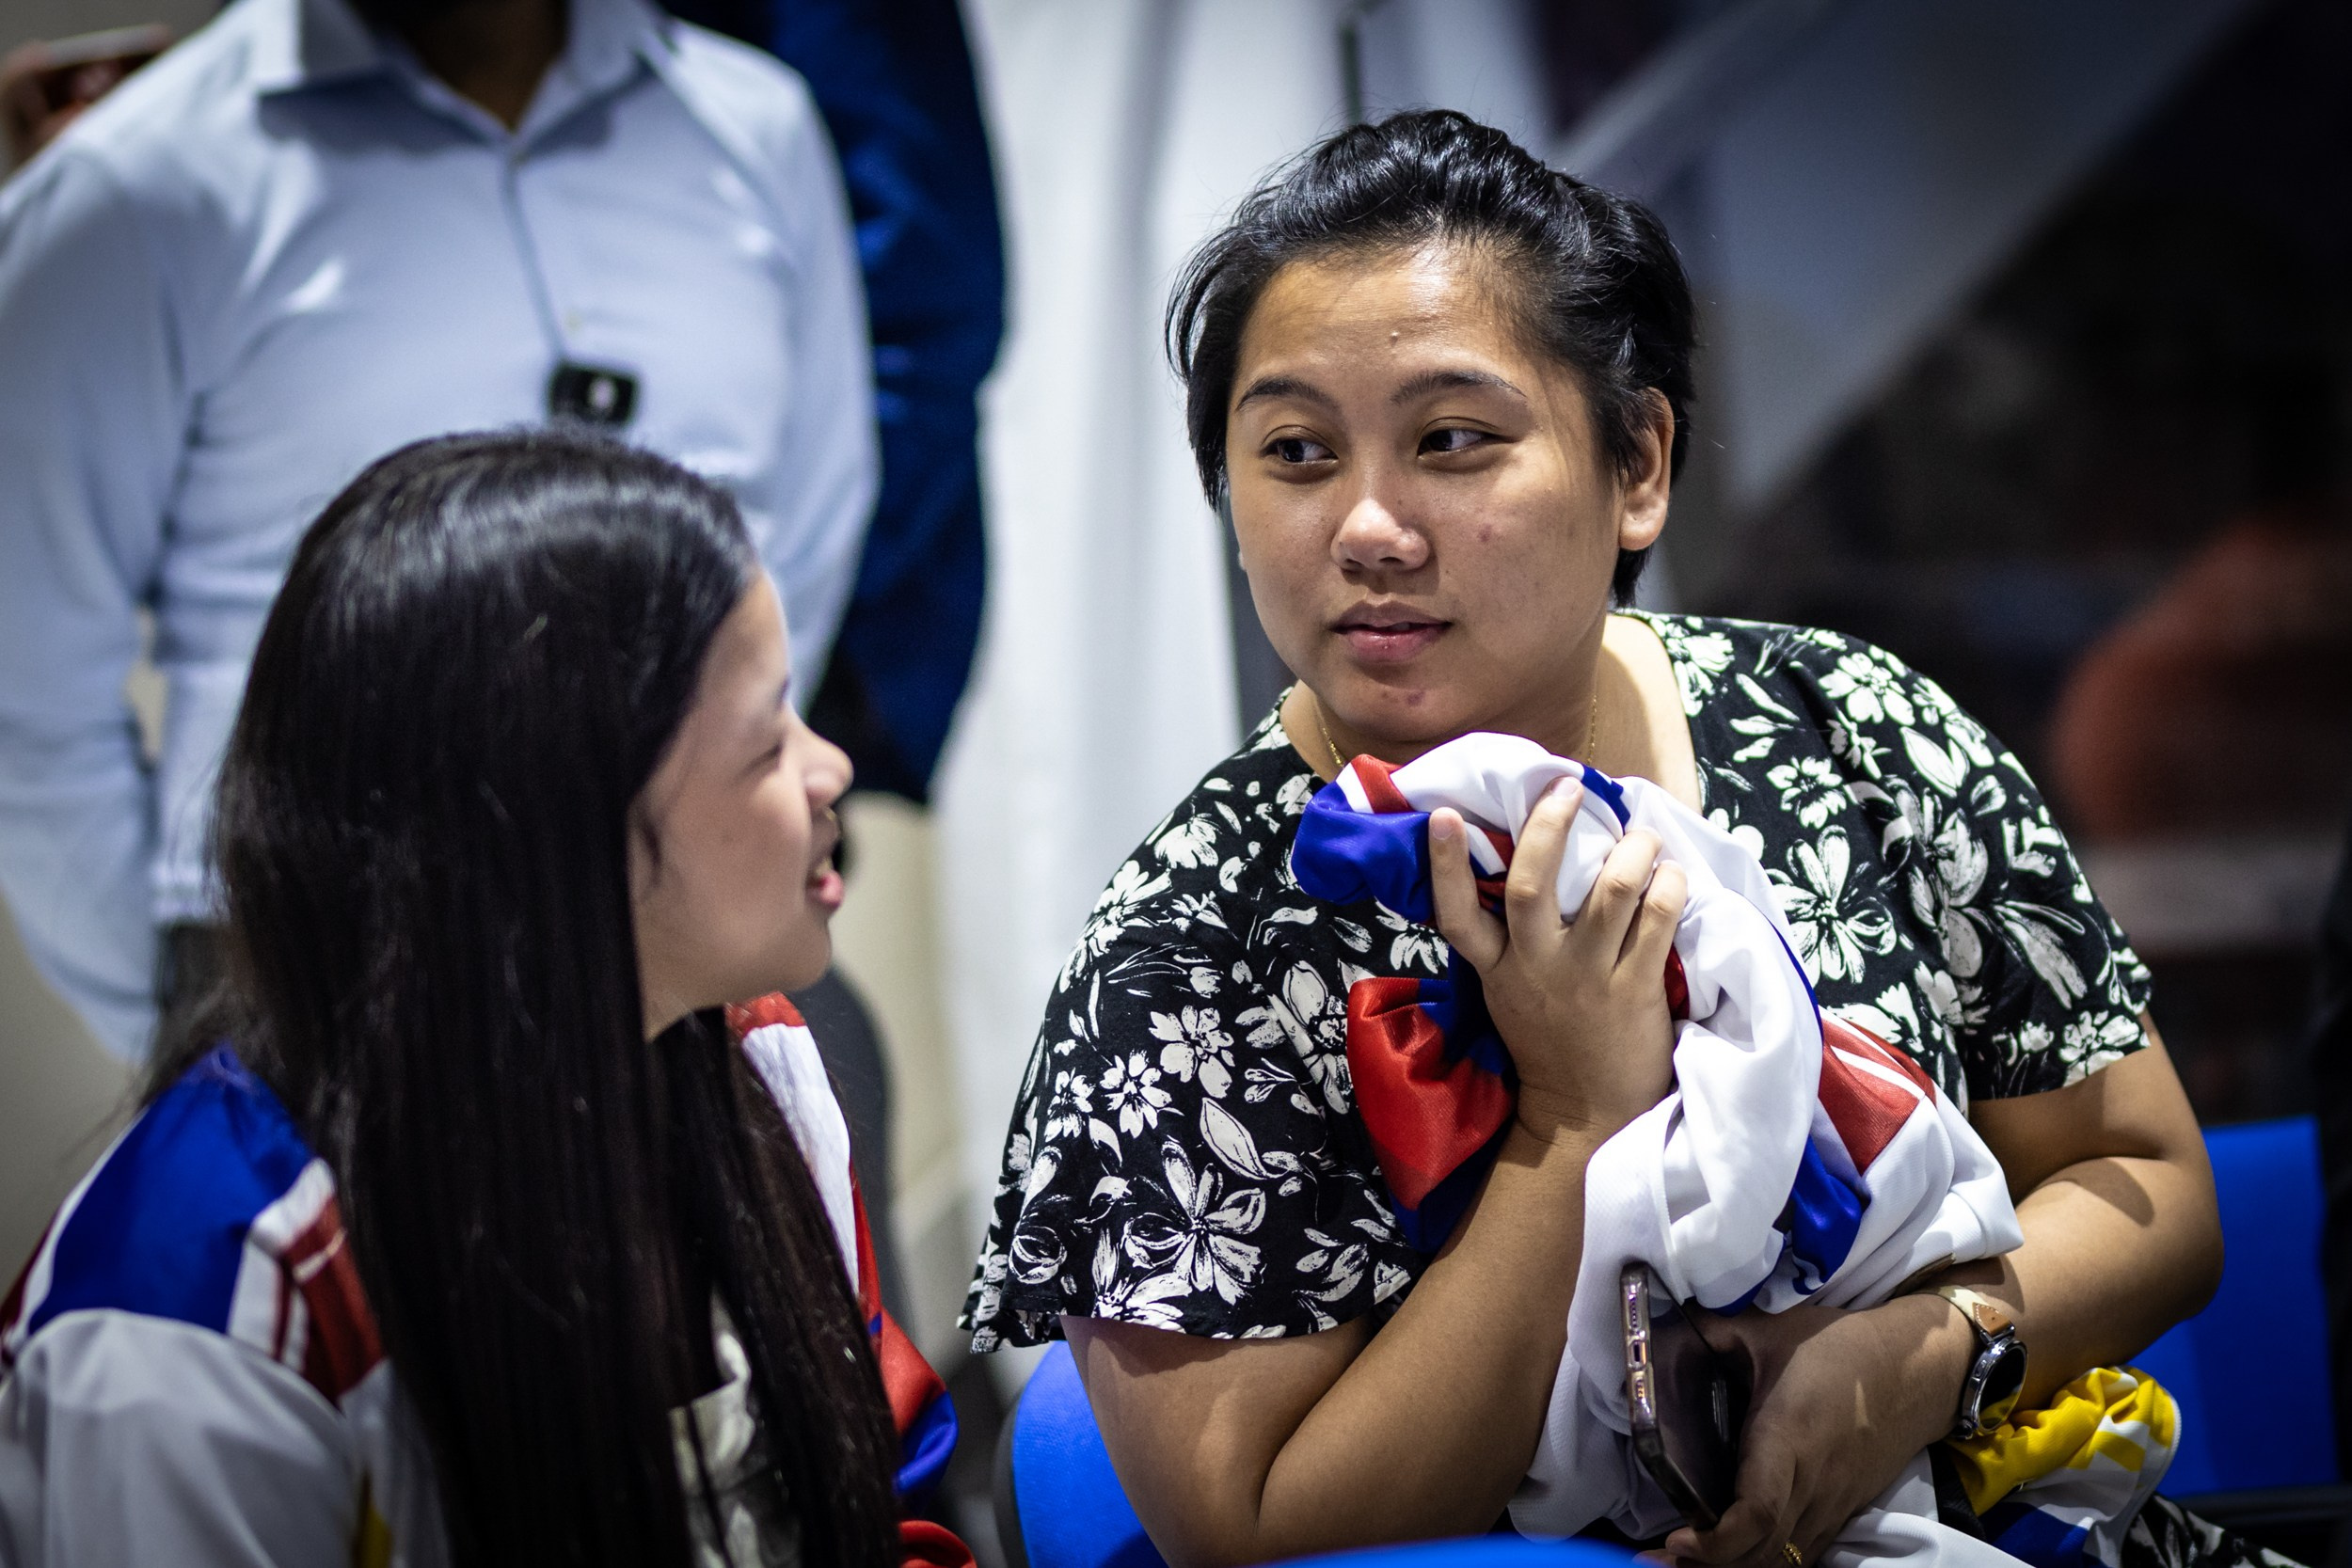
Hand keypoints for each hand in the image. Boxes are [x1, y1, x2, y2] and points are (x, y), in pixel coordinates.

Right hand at [1426, 783, 1685, 1140]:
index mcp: (1498, 970)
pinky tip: (1674, 876)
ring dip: (1633, 850)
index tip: (1444, 816)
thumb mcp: (1509, 993)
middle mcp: (1537, 968)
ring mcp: (1588, 979)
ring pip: (1611, 892)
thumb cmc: (1550, 1042)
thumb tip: (1532, 866)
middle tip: (1568, 789)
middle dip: (1550, 826)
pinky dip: (1670, 886)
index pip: (1457, 915)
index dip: (1446, 864)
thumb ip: (1511, 941)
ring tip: (1644, 835)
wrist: (1587, 1117)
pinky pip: (1658, 921)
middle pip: (1532, 886)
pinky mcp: (1635, 991)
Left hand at [1667, 1296, 1972, 1567]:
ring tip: (1686, 1560)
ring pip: (1785, 1559)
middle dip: (1710, 1564)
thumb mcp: (1771, 1327)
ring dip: (1736, 1567)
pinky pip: (1804, 1552)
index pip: (1760, 1512)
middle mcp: (1814, 1483)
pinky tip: (1733, 1556)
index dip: (1717, 1540)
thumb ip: (1711, 1331)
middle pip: (1765, 1551)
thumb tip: (1658, 1326)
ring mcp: (1834, 1503)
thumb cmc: (1841, 1346)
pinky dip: (1766, 1561)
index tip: (1676, 1539)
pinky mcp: (1844, 1509)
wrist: (1919, 1369)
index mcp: (1790, 1437)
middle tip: (1657, 1557)